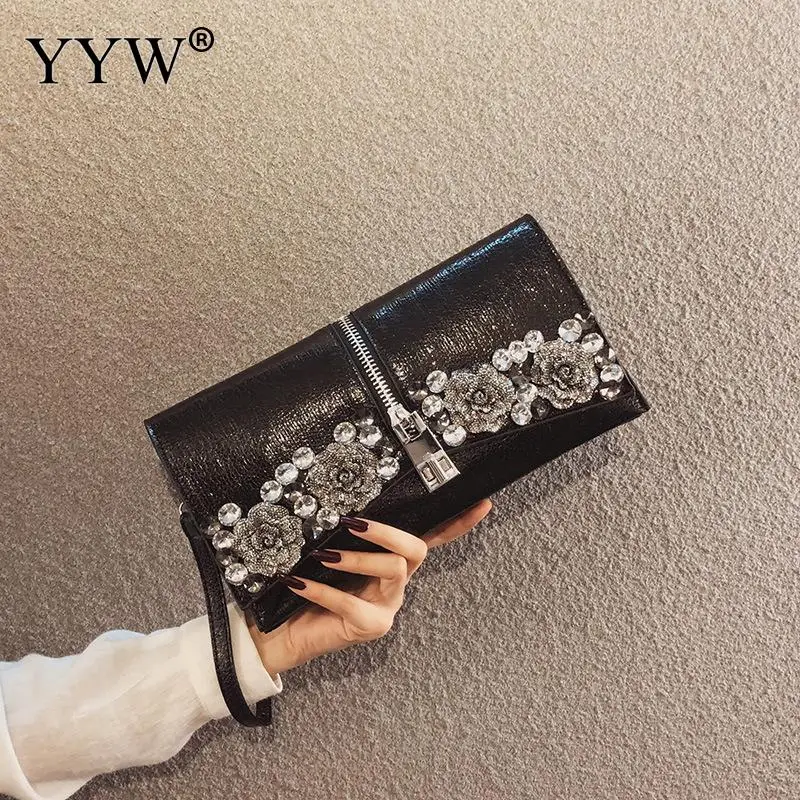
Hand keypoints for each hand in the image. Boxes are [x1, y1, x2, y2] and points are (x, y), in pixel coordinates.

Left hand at [248, 500, 491, 675]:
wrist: (291, 633)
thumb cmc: (312, 588)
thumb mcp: (332, 556)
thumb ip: (345, 536)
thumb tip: (340, 502)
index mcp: (394, 563)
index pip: (433, 539)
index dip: (457, 523)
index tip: (482, 503)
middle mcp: (397, 584)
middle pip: (415, 550)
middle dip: (387, 533)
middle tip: (354, 522)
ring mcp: (387, 607)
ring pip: (392, 570)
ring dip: (356, 558)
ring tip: (322, 554)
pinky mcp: (370, 627)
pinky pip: (351, 603)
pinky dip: (321, 589)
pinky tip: (298, 582)